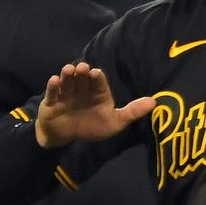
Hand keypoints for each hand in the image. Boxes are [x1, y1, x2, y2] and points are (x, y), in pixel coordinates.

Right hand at [34, 61, 154, 147]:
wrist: (65, 136)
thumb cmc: (91, 127)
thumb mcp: (115, 122)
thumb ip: (132, 112)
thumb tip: (154, 102)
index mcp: (97, 93)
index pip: (98, 82)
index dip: (97, 77)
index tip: (96, 72)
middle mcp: (81, 91)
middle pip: (81, 79)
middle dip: (82, 72)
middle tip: (83, 68)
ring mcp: (66, 95)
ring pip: (67, 83)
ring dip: (67, 75)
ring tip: (68, 70)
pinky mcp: (51, 102)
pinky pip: (52, 94)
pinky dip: (52, 87)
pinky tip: (54, 80)